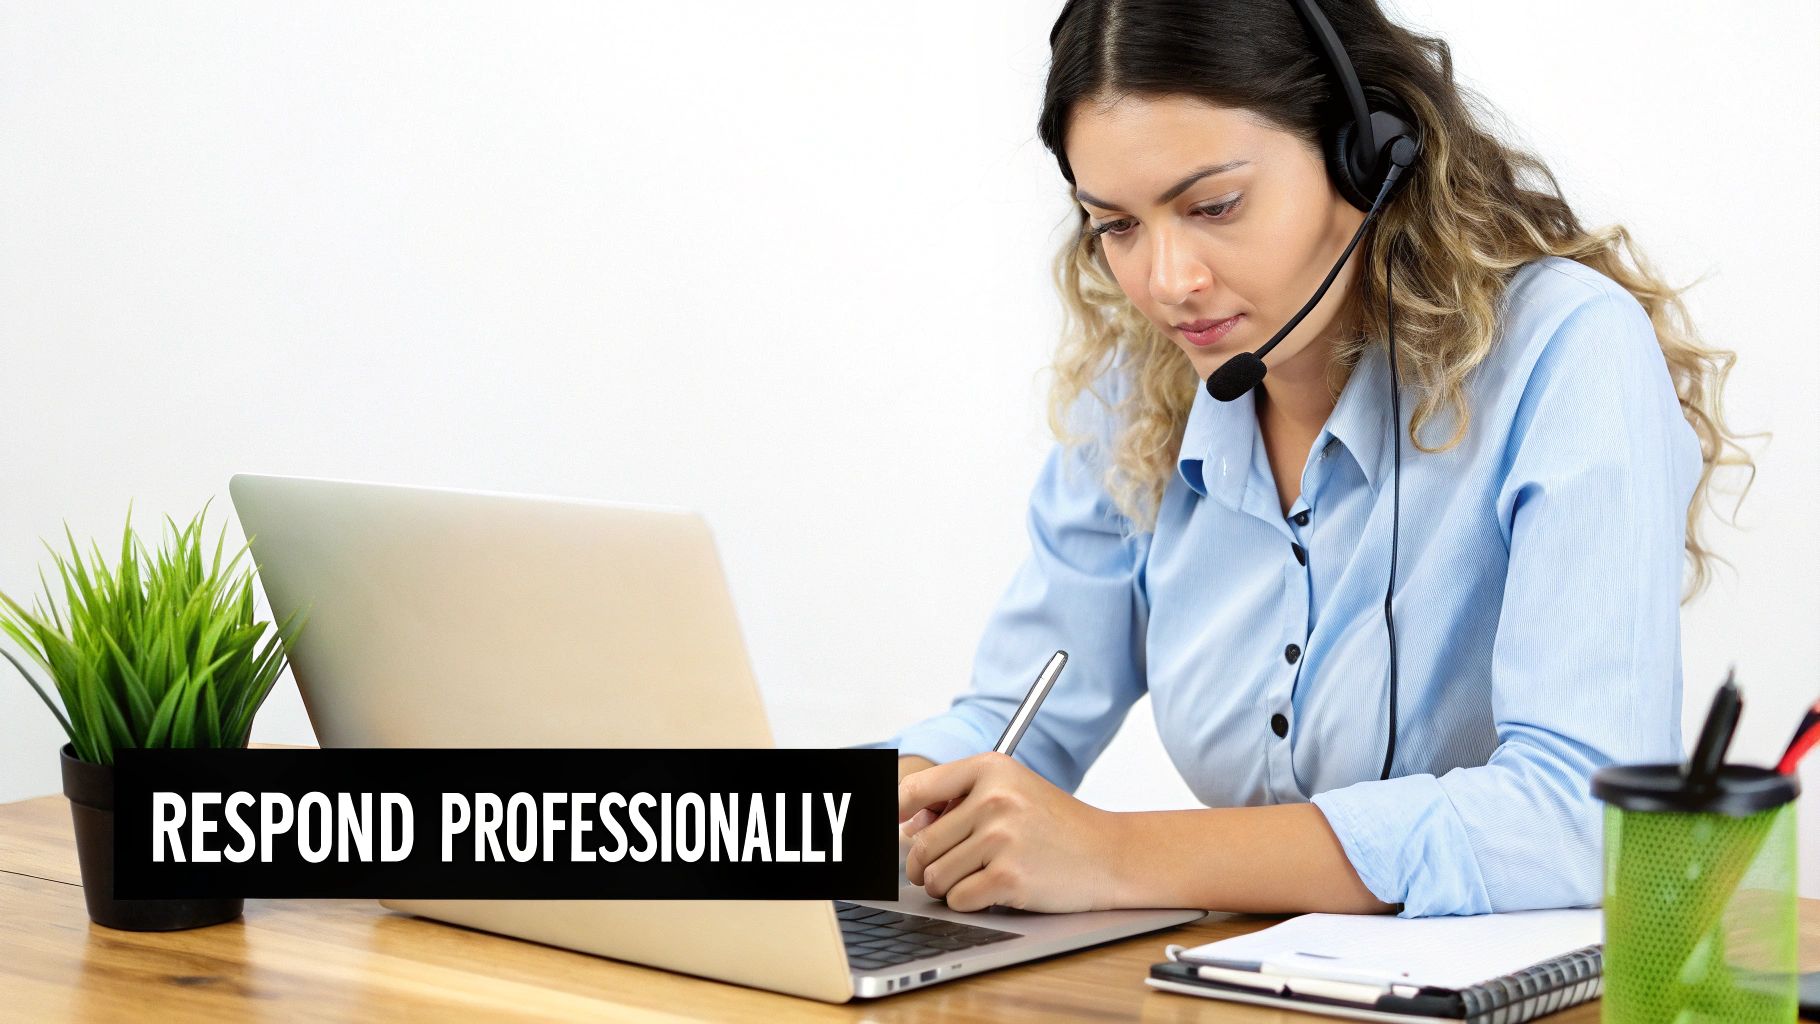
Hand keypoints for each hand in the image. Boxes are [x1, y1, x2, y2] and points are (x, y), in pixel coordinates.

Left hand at [897, 751, 1124, 912]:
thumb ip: (957, 799)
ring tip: (978, 877)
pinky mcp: (1009, 878)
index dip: (893, 814)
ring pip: (935, 877)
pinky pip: (958, 900)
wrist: (1109, 853)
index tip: (891, 829)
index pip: (914, 789)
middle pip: (921, 845)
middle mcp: (994, 798)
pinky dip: (970, 903)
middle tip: (947, 868)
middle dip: (925, 866)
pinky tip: (995, 890)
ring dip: (948, 887)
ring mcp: (1002, 838)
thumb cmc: (1055, 825)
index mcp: (990, 769)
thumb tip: (903, 824)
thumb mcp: (1010, 790)